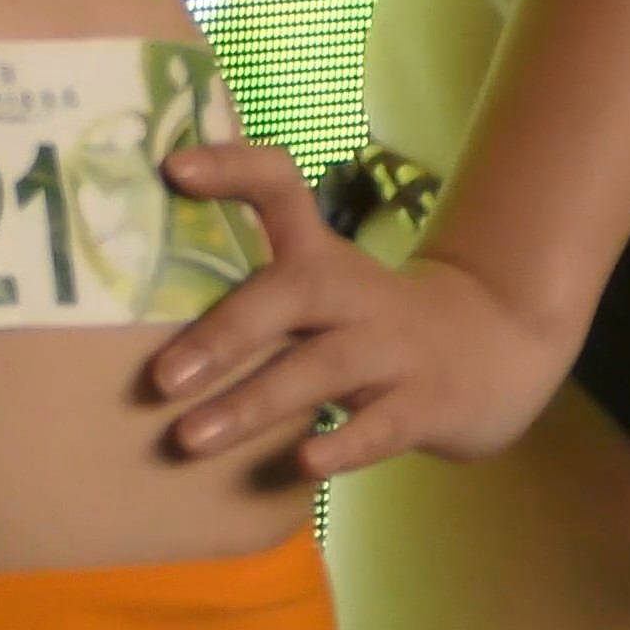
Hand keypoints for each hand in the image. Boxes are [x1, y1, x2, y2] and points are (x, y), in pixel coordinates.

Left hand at [147, 143, 576, 478]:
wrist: (499, 352)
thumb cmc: (372, 331)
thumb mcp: (322, 294)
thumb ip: (251, 296)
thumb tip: (130, 325)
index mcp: (323, 261)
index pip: (281, 189)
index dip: (231, 170)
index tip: (171, 169)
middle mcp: (357, 295)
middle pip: (293, 291)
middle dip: (223, 333)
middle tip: (159, 378)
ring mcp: (394, 349)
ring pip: (322, 368)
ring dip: (253, 403)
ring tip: (189, 438)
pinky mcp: (425, 404)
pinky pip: (380, 425)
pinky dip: (342, 443)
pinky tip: (302, 460)